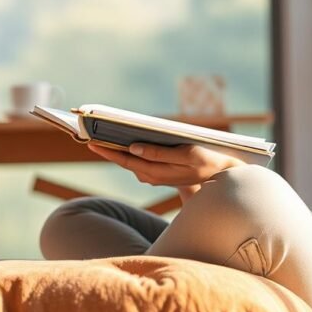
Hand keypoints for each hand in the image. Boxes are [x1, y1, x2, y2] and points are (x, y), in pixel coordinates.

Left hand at [86, 142, 243, 200]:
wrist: (222, 176)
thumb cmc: (207, 162)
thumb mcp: (187, 155)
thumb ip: (159, 153)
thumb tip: (133, 148)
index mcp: (156, 172)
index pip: (125, 160)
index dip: (107, 151)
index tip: (91, 141)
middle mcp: (151, 176)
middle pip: (123, 161)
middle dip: (107, 149)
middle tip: (89, 135)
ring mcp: (154, 176)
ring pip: (130, 161)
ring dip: (117, 150)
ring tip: (103, 135)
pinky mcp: (158, 172)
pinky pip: (139, 161)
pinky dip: (130, 152)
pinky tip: (124, 141)